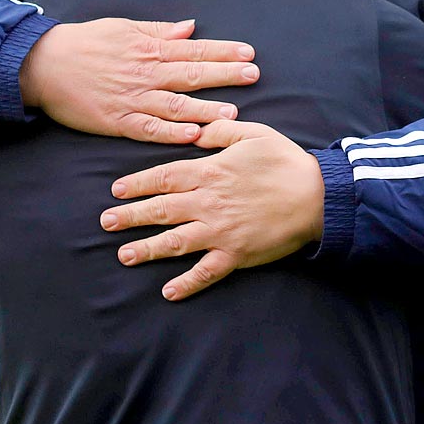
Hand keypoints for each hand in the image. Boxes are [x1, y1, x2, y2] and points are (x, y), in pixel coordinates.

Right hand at [18, 18, 257, 143]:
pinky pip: (149, 129)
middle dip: (225, 75)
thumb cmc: (83, 43)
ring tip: (232, 113)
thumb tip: (190, 27)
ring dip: (205, 109)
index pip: (194, 49)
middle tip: (253, 76)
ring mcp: (132, 98)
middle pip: (192, 74)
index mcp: (148, 49)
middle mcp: (145, 73)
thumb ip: (158, 31)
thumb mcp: (123, 27)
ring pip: (175, 105)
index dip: (223, 51)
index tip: (248, 53)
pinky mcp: (117, 121)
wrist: (43, 64)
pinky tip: (192, 136)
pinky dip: (171, 133)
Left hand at [101, 120, 323, 301]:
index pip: (164, 177)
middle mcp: (208, 202)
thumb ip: (220, 132)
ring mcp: (220, 231)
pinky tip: (168, 292)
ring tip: (124, 255)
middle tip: (106, 222)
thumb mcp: (253, 134)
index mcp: (210, 172)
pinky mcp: (235, 254)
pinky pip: (206, 272)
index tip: (116, 190)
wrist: (317, 196)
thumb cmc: (286, 162)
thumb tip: (196, 132)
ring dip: (147, 249)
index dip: (137, 184)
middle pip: (161, 209)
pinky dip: (186, 283)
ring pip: (175, 242)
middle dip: (131, 216)